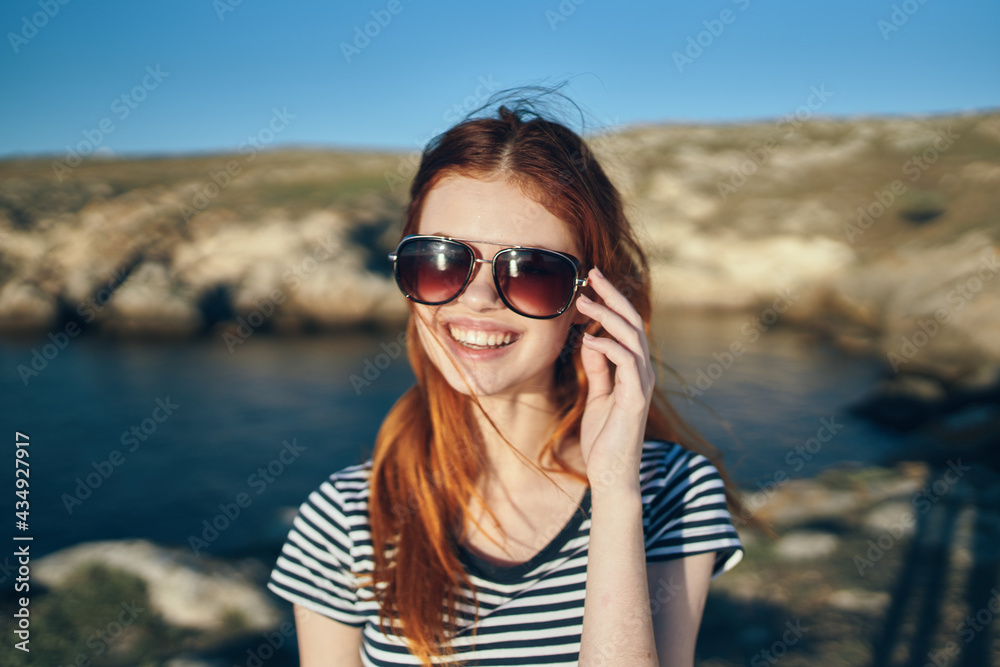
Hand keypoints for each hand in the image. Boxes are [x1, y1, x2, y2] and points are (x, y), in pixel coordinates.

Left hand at [574, 267, 654, 493]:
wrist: (612, 475)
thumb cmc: (605, 438)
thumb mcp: (598, 395)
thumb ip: (598, 369)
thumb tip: (591, 341)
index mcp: (634, 370)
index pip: (627, 326)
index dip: (611, 301)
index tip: (590, 282)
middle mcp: (643, 372)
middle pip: (633, 322)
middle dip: (612, 295)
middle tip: (591, 273)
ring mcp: (642, 384)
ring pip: (631, 337)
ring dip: (607, 315)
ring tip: (583, 301)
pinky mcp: (636, 399)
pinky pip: (626, 363)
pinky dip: (607, 347)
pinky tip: (588, 340)